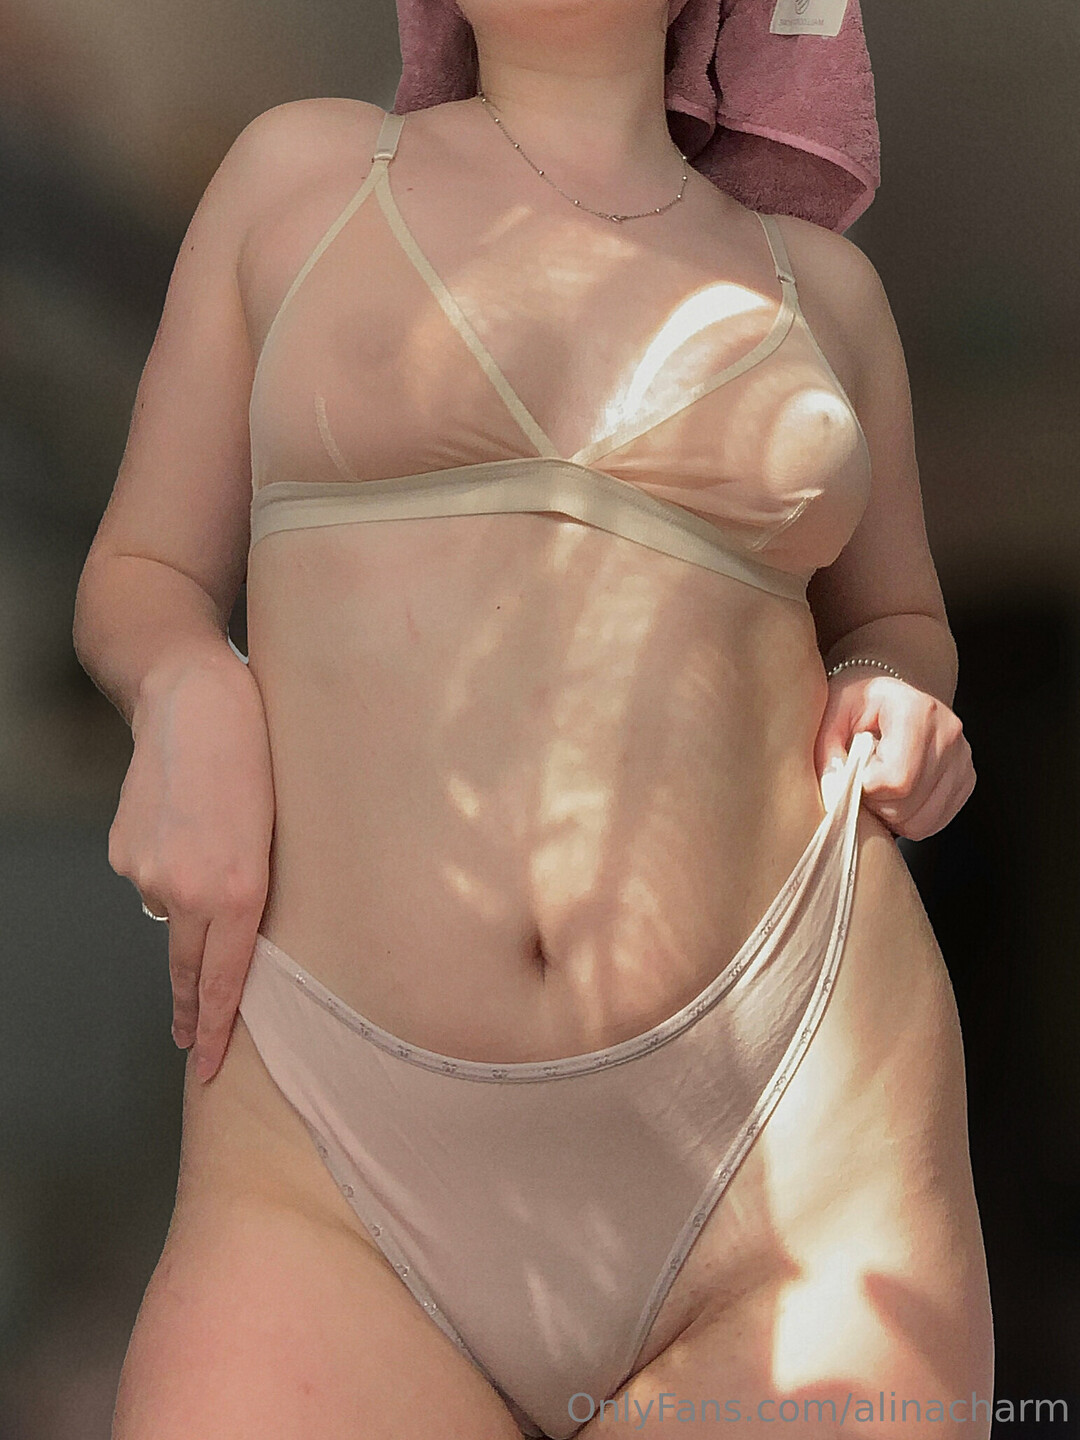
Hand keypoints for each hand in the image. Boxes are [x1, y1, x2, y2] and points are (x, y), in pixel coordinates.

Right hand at [109, 649, 274, 1081]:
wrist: (192, 699)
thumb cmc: (258, 755)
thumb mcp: (279, 830)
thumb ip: (255, 888)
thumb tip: (234, 923)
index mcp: (240, 890)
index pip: (227, 980)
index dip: (219, 1028)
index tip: (210, 1066)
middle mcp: (188, 891)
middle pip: (189, 968)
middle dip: (194, 1009)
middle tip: (196, 1046)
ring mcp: (148, 872)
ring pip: (172, 913)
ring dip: (191, 904)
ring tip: (213, 853)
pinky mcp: (124, 850)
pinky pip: (152, 878)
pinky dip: (170, 868)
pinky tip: (186, 828)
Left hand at [815, 670, 974, 839]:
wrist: (886, 697)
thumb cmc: (858, 703)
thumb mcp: (831, 715)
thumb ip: (828, 753)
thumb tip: (835, 792)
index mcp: (917, 710)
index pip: (897, 778)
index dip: (866, 789)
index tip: (853, 774)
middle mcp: (948, 732)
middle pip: (908, 803)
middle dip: (875, 803)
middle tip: (863, 780)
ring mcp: (962, 758)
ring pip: (921, 819)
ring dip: (891, 815)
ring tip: (879, 786)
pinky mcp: (966, 780)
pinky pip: (933, 822)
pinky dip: (908, 820)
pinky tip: (896, 795)